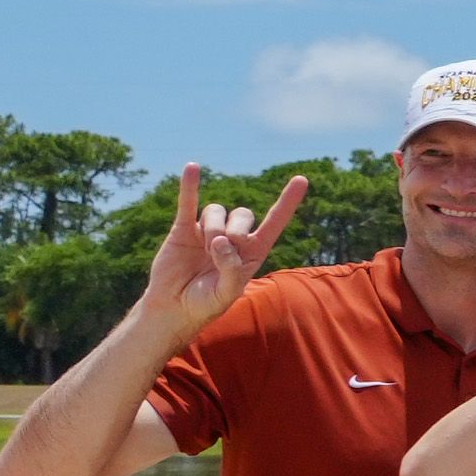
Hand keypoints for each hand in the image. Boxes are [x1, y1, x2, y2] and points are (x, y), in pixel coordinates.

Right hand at [135, 165, 307, 333]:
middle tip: (220, 250)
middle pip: (243, 214)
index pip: (275, 222)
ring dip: (213, 227)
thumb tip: (223, 241)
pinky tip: (193, 167)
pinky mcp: (183, 229)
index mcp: (253, 252)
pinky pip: (188, 203)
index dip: (288, 202)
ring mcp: (208, 230)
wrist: (174, 307)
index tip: (302, 179)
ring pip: (217, 211)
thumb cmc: (205, 303)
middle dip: (235, 230)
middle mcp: (233, 238)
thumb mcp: (226, 293)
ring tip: (205, 248)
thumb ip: (232, 270)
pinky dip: (190, 185)